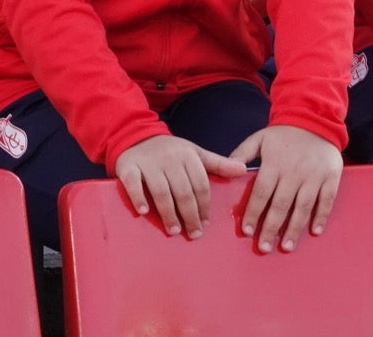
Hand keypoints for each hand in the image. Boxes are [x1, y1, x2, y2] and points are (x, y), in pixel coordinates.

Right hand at [114, 134, 246, 238]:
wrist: (138, 137)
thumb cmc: (171, 151)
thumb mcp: (196, 154)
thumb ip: (218, 164)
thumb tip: (243, 169)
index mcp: (188, 156)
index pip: (200, 184)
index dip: (204, 205)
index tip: (205, 224)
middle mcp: (170, 159)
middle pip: (183, 191)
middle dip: (189, 215)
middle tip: (193, 234)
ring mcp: (149, 163)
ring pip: (161, 190)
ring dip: (168, 212)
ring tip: (173, 230)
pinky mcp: (129, 167)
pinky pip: (133, 184)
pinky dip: (139, 197)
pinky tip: (144, 211)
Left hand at [228, 126, 341, 253]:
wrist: (316, 117)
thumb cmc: (284, 133)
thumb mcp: (260, 138)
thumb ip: (242, 153)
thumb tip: (226, 168)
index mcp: (274, 163)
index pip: (261, 193)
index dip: (253, 213)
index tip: (246, 230)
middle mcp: (294, 171)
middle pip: (281, 204)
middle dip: (271, 228)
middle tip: (264, 248)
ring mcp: (314, 175)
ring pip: (303, 206)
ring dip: (295, 228)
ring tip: (287, 247)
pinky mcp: (332, 176)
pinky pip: (327, 200)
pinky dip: (321, 216)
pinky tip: (315, 231)